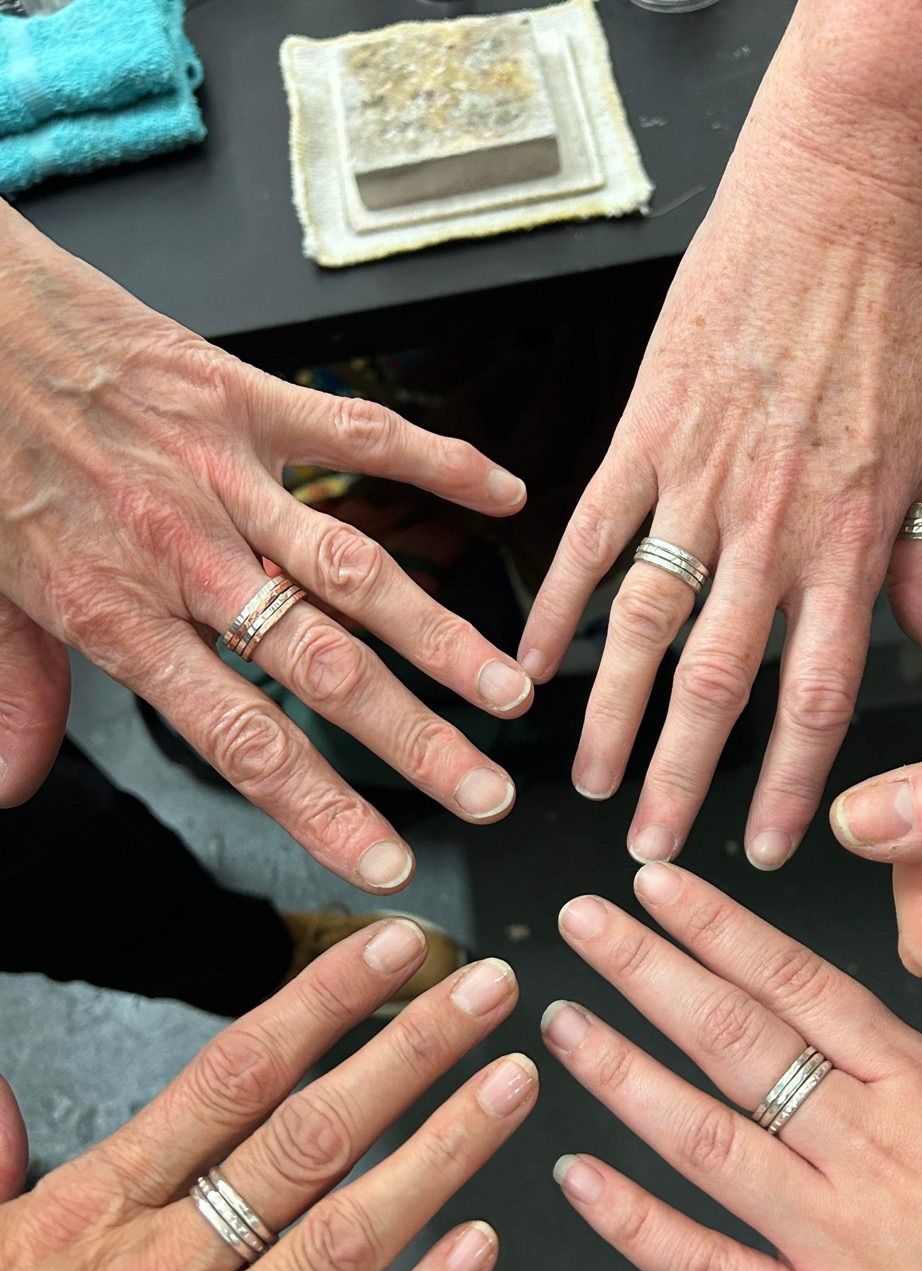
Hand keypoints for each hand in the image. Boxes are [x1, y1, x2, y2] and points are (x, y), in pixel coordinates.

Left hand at [0, 208, 531, 886]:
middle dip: (417, 741)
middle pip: (324, 668)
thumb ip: (15, 693)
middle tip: (488, 794)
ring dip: (441, 635)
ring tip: (511, 688)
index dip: (321, 808)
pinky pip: (358, 432)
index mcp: (119, 612)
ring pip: (354, 570)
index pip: (241, 737)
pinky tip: (503, 495)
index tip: (387, 861)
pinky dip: (437, 462)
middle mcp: (186, 556)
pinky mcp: (245, 398)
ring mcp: (225, 475)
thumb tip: (15, 788)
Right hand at [0, 922, 536, 1270]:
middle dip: (409, 1055)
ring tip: (508, 1087)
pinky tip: (478, 1256)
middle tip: (484, 994)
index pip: (232, 1080)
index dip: (322, 1005)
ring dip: (440, 1156)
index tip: (390, 952)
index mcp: (91, 1215)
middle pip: (310, 1141)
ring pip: (345, 1244)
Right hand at [518, 113, 921, 868]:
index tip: (759, 843)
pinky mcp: (645, 434)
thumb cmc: (900, 317)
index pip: (816, 692)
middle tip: (651, 845)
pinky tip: (530, 663)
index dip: (785, 780)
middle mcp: (769, 526)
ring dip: (611, 712)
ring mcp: (698, 480)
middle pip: (719, 680)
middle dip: (682, 775)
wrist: (842, 200)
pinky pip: (595, 535)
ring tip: (584, 779)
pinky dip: (560, 602)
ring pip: (646, 622)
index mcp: (848, 538)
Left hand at [543, 866, 921, 1270]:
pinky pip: (705, 1269)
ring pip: (704, 1135)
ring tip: (562, 1024)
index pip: (802, 985)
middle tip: (584, 922)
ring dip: (621, 1073)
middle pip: (738, 1037)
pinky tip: (578, 1179)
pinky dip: (633, 1224)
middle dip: (648, 970)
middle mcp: (876, 1155)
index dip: (719, 929)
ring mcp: (840, 1244)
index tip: (663, 889)